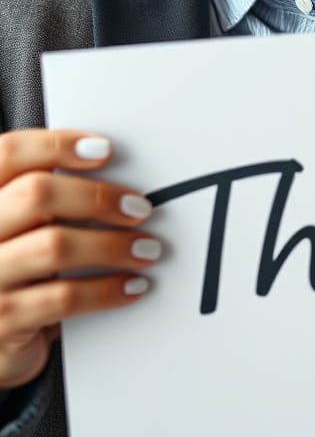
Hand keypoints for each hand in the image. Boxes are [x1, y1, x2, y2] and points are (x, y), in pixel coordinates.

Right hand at [0, 130, 158, 388]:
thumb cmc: (15, 272)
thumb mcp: (20, 227)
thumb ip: (47, 197)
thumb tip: (113, 170)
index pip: (8, 153)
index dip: (57, 144)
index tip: (104, 149)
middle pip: (36, 194)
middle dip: (98, 197)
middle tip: (138, 208)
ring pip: (55, 245)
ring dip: (113, 245)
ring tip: (146, 248)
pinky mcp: (1, 322)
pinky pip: (64, 297)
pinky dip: (108, 290)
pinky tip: (132, 285)